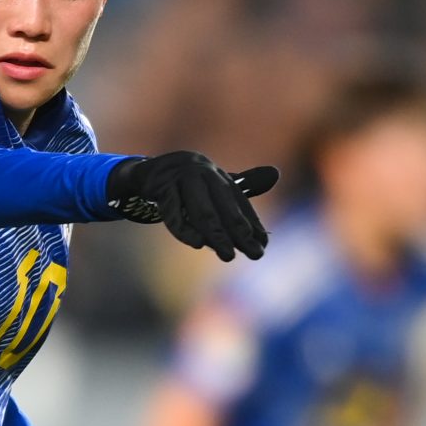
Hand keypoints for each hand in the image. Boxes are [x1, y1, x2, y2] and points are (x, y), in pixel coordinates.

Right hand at [107, 155, 279, 260]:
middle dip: (240, 231)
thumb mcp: (215, 183)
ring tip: (228, 255)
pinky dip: (185, 228)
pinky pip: (173, 212)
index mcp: (218, 175)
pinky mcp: (160, 187)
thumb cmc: (188, 182)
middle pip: (224, 205)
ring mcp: (181, 178)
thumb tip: (275, 173)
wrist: (149, 171)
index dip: (252, 224)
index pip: (239, 202)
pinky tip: (198, 244)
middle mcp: (203, 173)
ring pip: (202, 210)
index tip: (263, 246)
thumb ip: (244, 185)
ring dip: (216, 234)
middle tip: (255, 255)